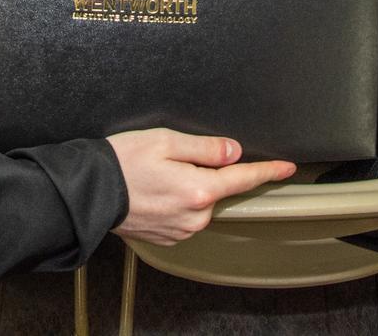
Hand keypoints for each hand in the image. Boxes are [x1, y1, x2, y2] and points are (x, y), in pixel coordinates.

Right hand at [106, 130, 294, 244]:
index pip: (242, 179)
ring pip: (200, 202)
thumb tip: (233, 152)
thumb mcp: (166, 140)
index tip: (287, 168)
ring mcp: (181, 230)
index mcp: (199, 190)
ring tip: (156, 174)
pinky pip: (185, 214)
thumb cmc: (122, 162)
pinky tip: (154, 189)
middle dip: (205, 171)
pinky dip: (176, 200)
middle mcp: (194, 216)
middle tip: (172, 158)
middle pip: (218, 189)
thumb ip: (206, 147)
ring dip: (189, 186)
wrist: (90, 192)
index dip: (267, 171)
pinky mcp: (168, 237)